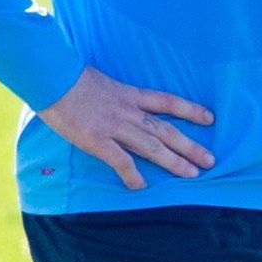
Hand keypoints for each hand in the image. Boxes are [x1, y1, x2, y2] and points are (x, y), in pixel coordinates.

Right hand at [37, 66, 213, 191]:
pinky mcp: (96, 139)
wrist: (50, 75)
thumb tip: (110, 99)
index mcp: (129, 94)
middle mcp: (128, 111)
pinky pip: (120, 160)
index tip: (210, 118)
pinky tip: (141, 186)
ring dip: (174, 161)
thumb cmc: (67, 75)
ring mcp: (114, 126)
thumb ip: (110, 92)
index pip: (168, 102)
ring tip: (192, 174)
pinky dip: (131, 174)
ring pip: (152, 146)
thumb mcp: (98, 78)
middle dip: (191, 146)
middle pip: (167, 130)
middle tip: (210, 161)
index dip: (191, 110)